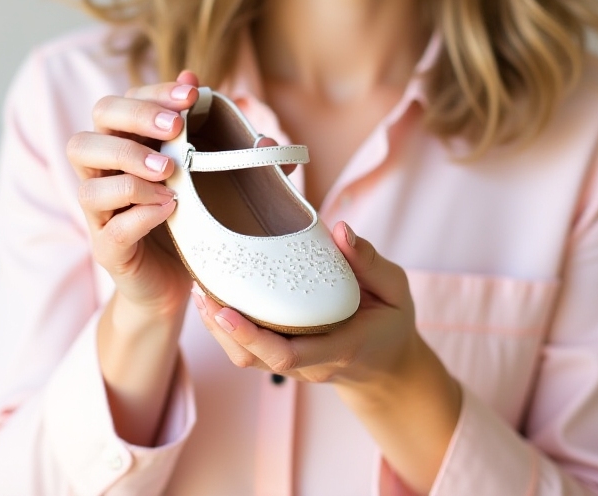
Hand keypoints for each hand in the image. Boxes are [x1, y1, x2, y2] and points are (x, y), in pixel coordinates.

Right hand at [66, 70, 199, 318]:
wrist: (177, 280)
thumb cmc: (190, 216)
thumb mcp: (209, 169)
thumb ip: (208, 129)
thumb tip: (198, 82)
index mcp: (124, 147)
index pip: (121, 104)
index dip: (152, 94)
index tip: (191, 95)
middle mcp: (104, 175)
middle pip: (89, 132)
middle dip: (133, 120)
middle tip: (174, 128)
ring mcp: (101, 215)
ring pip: (87, 183)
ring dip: (129, 169)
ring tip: (170, 174)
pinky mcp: (109, 250)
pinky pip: (111, 229)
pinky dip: (141, 215)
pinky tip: (170, 208)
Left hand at [190, 222, 425, 387]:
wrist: (390, 368)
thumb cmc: (392, 323)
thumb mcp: (396, 290)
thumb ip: (370, 261)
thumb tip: (340, 229)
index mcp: (340, 347)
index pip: (287, 354)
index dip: (252, 335)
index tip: (226, 310)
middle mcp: (312, 364)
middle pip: (255, 357)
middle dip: (223, 328)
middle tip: (202, 289)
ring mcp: (297, 367)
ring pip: (247, 357)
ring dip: (219, 328)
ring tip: (201, 288)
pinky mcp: (287, 359)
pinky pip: (252, 350)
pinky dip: (230, 327)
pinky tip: (216, 297)